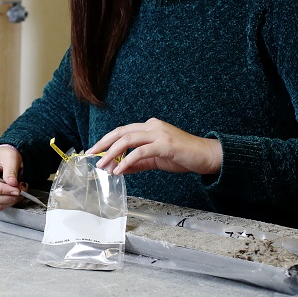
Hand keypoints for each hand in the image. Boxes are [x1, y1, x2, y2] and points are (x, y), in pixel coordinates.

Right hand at [0, 144, 27, 210]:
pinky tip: (14, 195)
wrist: (4, 158)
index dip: (2, 190)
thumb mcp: (10, 158)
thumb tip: (12, 184)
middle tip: (22, 190)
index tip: (16, 190)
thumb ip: (11, 170)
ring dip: (9, 200)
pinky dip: (8, 203)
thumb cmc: (5, 155)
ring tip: (20, 191)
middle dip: (8, 196)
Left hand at [87, 118, 220, 176]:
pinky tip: (119, 170)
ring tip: (102, 164)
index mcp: (149, 127)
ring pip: (128, 139)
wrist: (206, 156)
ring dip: (112, 152)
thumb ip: (137, 163)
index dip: (106, 140)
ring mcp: (159, 134)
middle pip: (121, 132)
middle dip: (103, 143)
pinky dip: (127, 161)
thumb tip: (118, 168)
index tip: (94, 150)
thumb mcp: (155, 159)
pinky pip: (141, 152)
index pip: (122, 131)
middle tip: (91, 154)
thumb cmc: (182, 156)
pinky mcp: (165, 145)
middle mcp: (152, 126)